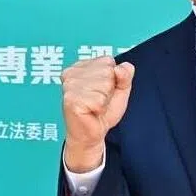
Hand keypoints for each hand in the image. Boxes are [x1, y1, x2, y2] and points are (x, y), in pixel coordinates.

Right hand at [61, 56, 134, 171]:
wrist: (93, 134)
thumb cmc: (104, 111)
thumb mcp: (120, 89)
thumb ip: (125, 75)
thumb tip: (119, 69)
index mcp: (81, 66)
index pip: (108, 61)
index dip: (113, 79)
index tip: (102, 90)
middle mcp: (72, 73)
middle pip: (107, 71)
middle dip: (108, 89)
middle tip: (98, 101)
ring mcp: (69, 85)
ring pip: (103, 85)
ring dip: (104, 100)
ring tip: (94, 106)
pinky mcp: (71, 100)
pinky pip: (98, 99)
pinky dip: (100, 108)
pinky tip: (91, 112)